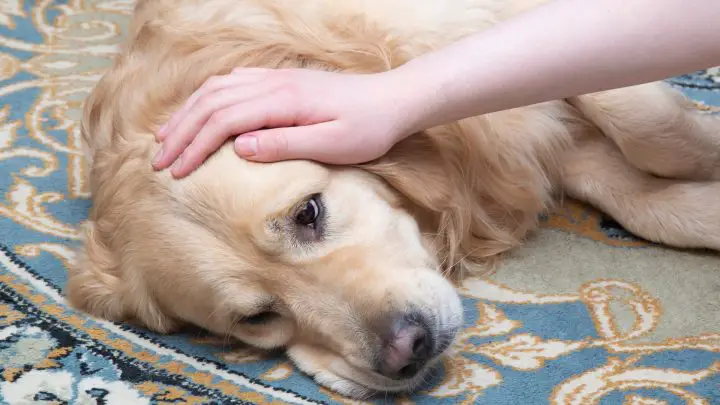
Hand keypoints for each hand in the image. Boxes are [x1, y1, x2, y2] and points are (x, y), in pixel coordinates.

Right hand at [152, 67, 417, 177]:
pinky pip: (233, 82)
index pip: (223, 121)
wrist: (394, 100)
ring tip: (166, 137)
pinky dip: (208, 98)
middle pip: (211, 102)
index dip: (194, 146)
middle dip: (181, 132)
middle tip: (158, 161)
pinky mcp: (282, 81)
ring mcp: (276, 78)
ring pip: (217, 89)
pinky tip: (200, 111)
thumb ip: (285, 145)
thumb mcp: (333, 145)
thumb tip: (239, 148)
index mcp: (282, 101)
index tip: (175, 172)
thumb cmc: (369, 128)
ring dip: (188, 113)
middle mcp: (273, 83)